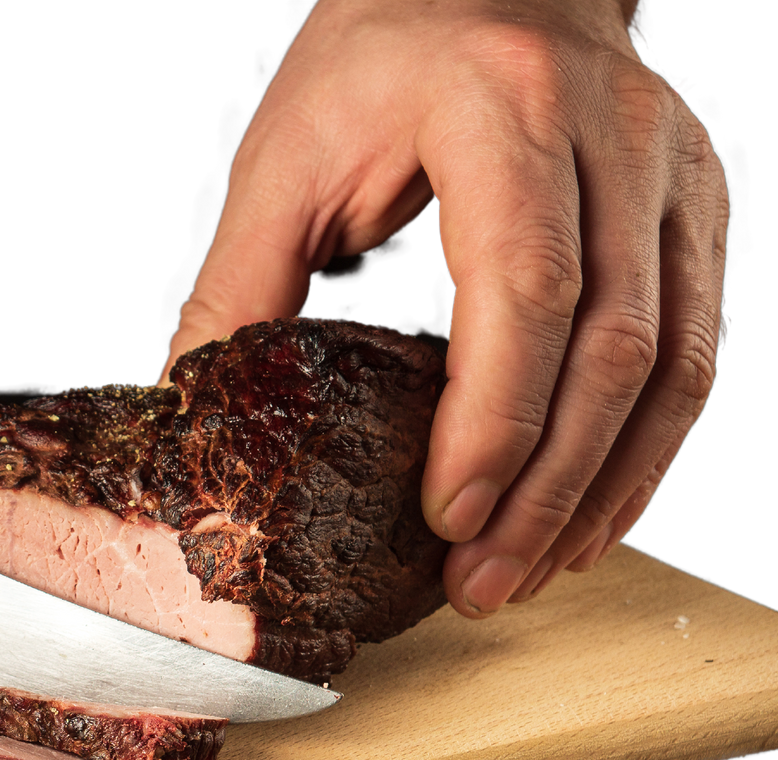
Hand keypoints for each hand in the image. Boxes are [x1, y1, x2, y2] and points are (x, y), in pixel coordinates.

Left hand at [163, 0, 728, 617]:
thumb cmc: (379, 55)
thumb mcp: (286, 156)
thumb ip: (241, 283)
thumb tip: (190, 408)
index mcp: (500, 108)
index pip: (525, 287)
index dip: (495, 418)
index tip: (449, 511)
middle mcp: (609, 133)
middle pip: (614, 343)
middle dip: (548, 485)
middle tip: (484, 578)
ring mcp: (669, 170)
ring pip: (673, 359)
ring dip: (604, 485)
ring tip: (531, 568)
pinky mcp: (694, 206)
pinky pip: (695, 346)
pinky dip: (643, 446)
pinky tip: (590, 510)